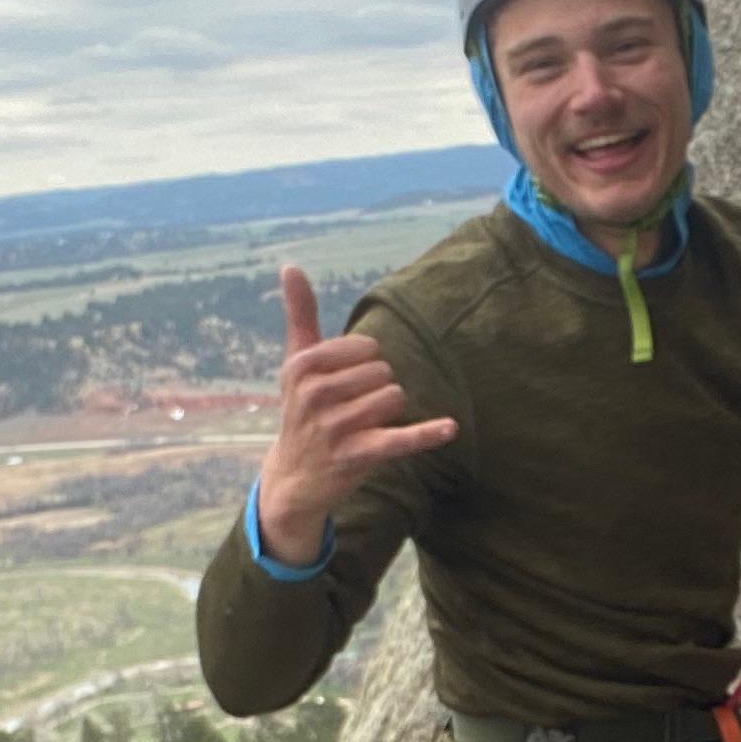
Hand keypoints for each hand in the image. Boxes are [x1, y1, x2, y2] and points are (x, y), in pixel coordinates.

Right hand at [256, 265, 452, 563]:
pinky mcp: (357, 455)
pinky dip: (426, 434)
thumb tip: (291, 264)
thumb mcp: (296, 362)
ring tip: (362, 427)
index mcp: (303, 366)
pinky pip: (400, 439)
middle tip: (353, 411)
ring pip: (395, 398)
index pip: (368, 348)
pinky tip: (449, 428)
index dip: (367, 365)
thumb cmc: (302, 408)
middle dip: (378, 389)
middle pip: (384, 372)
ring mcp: (335, 427)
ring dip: (389, 413)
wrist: (296, 477)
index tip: (345, 384)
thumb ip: (300, 313)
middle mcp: (315, 394)